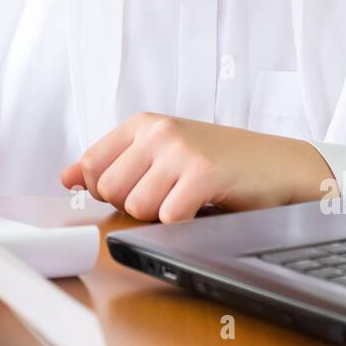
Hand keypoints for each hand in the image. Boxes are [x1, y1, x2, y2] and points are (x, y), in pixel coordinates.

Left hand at [59, 112, 336, 222]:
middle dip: (134, 205)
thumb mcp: (162, 153)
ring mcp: (180, 150)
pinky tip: (201, 206)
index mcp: (143, 123)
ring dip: (161, 215)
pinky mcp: (202, 173)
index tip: (136, 189)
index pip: (91, 165)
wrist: (279, 165)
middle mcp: (158, 131)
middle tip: (168, 195)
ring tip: (186, 199)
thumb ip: (114, 164)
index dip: (106, 190)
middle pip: (110, 190)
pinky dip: (184, 222)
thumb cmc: (221, 162)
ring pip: (137, 207)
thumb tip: (66, 178)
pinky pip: (168, 216)